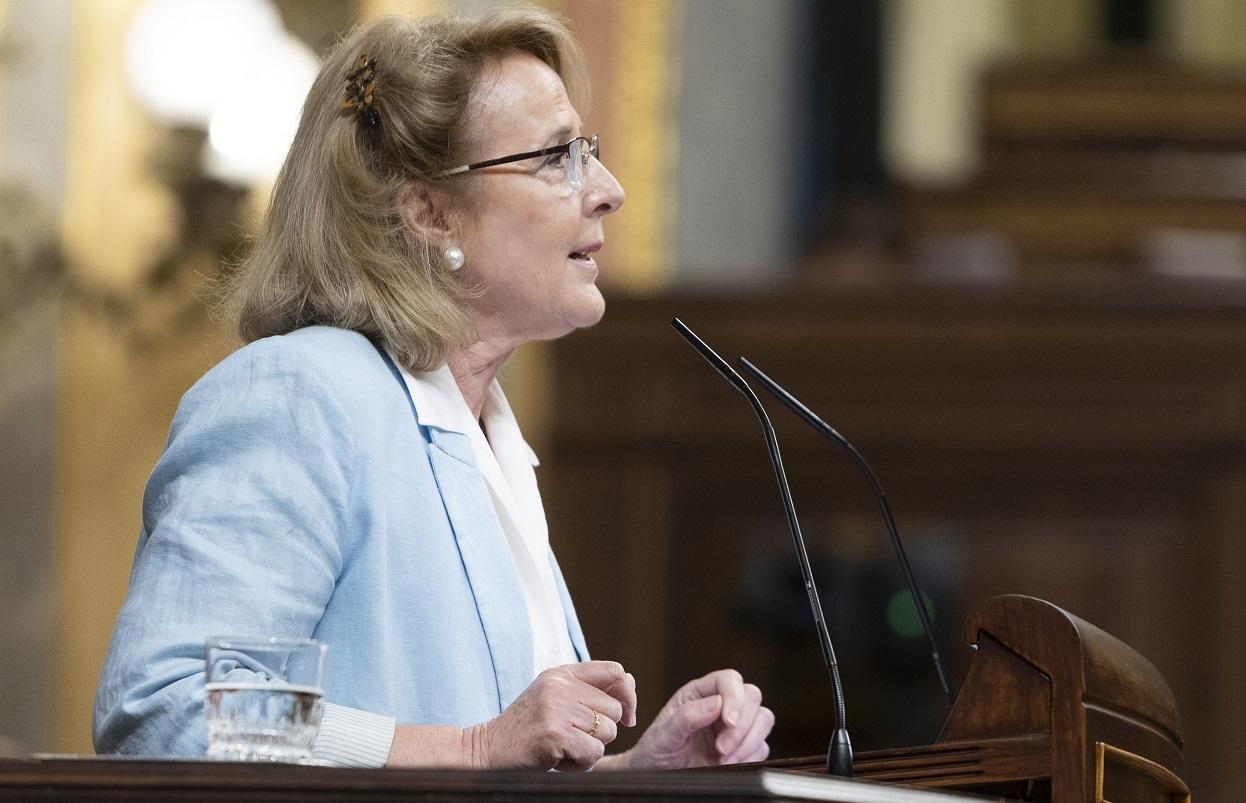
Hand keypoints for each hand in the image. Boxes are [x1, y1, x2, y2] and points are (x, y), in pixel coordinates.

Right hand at [466, 660, 636, 770]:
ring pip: (607, 733)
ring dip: (589, 749)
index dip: (629, 695)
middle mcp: (560, 685)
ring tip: (561, 747)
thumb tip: (629, 687)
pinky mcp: (555, 733)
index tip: (627, 717)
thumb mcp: (554, 698)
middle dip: (600, 732)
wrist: (487, 749)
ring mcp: (557, 708)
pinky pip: (594, 752)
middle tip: (571, 737)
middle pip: (614, 710)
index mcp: (562, 673)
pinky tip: (557, 758)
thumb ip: (587, 691)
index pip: (615, 672)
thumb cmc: (526, 729)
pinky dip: (580, 763)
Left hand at [621, 668, 772, 769]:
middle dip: (741, 725)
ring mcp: (734, 727)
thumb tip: (717, 703)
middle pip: (751, 696)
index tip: (729, 720)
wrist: (656, 777)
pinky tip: (728, 765)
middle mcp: (720, 705)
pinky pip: (762, 746)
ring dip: (748, 742)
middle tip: (721, 748)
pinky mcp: (743, 748)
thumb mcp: (662, 735)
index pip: (729, 680)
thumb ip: (687, 716)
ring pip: (763, 719)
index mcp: (699, 693)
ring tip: (723, 759)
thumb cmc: (655, 751)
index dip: (734, 696)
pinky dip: (749, 757)